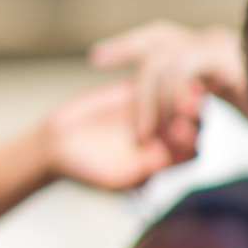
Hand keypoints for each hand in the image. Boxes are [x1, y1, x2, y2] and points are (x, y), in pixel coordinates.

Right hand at [41, 79, 199, 190]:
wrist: (55, 145)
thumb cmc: (83, 170)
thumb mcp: (112, 178)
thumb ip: (140, 171)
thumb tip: (165, 160)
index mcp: (165, 160)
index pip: (190, 150)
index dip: (190, 140)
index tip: (180, 131)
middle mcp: (164, 135)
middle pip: (191, 122)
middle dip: (192, 113)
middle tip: (188, 103)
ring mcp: (152, 112)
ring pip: (176, 99)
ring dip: (181, 93)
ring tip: (180, 84)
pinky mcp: (136, 92)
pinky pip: (154, 82)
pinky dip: (158, 76)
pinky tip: (158, 69)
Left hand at [90, 21, 247, 139]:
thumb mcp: (221, 104)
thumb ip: (192, 99)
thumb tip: (167, 111)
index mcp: (206, 48)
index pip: (158, 37)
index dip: (126, 44)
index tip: (95, 57)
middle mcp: (212, 41)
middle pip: (157, 39)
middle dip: (127, 59)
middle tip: (105, 78)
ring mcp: (220, 46)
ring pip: (164, 60)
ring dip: (150, 101)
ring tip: (146, 135)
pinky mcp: (227, 58)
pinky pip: (183, 69)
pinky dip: (171, 96)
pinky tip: (174, 125)